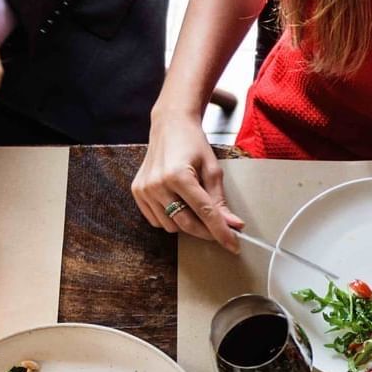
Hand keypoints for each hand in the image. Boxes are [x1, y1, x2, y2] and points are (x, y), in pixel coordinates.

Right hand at [132, 109, 243, 250]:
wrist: (169, 126)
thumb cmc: (193, 144)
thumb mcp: (212, 169)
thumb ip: (220, 200)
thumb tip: (233, 225)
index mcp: (179, 176)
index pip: (205, 213)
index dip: (221, 232)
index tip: (234, 245)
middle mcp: (158, 184)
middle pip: (187, 224)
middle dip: (207, 232)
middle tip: (221, 231)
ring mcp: (145, 189)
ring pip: (172, 226)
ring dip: (188, 224)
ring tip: (195, 207)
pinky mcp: (137, 192)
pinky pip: (157, 220)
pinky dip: (171, 219)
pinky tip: (178, 204)